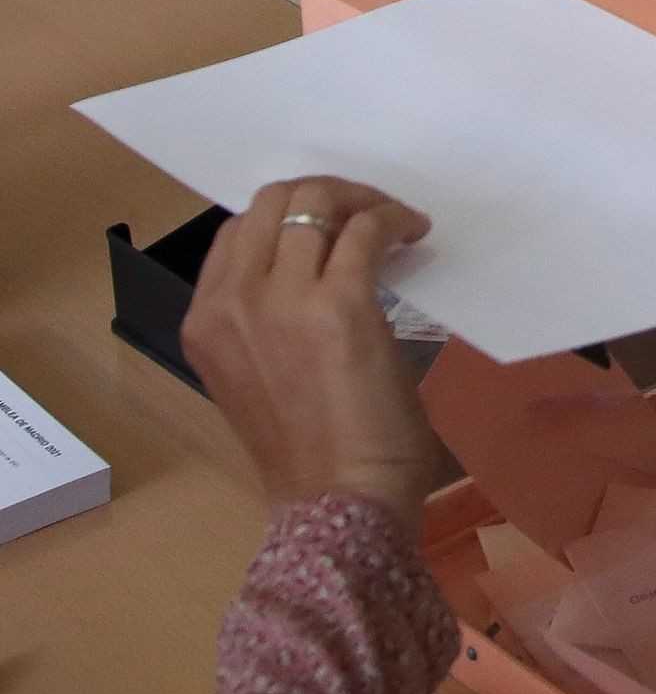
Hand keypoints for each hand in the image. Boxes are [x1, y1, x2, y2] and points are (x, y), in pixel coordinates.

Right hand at [181, 178, 445, 534]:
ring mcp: (282, 300)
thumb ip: (264, 315)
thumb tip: (318, 257)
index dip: (290, 216)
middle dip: (326, 195)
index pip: (238, 231)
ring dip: (365, 201)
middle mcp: (233, 302)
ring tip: (395, 223)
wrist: (338, 497)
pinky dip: (393, 219)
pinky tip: (413, 235)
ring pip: (318, 202)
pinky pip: (366, 228)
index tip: (331, 228)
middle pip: (274, 201)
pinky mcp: (340, 302)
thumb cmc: (307, 449)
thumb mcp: (255, 373)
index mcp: (204, 322)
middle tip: (366, 214)